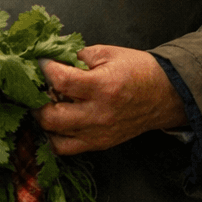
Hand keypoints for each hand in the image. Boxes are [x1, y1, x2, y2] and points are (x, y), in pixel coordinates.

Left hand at [33, 45, 187, 155]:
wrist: (165, 95)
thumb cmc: (137, 70)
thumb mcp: (107, 53)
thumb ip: (76, 56)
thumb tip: (49, 58)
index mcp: (102, 87)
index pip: (60, 81)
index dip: (44, 68)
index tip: (40, 61)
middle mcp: (98, 114)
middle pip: (50, 115)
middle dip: (35, 99)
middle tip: (36, 87)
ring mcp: (98, 133)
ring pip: (53, 134)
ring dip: (43, 118)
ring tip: (46, 103)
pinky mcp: (99, 143)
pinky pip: (65, 148)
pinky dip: (54, 136)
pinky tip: (55, 121)